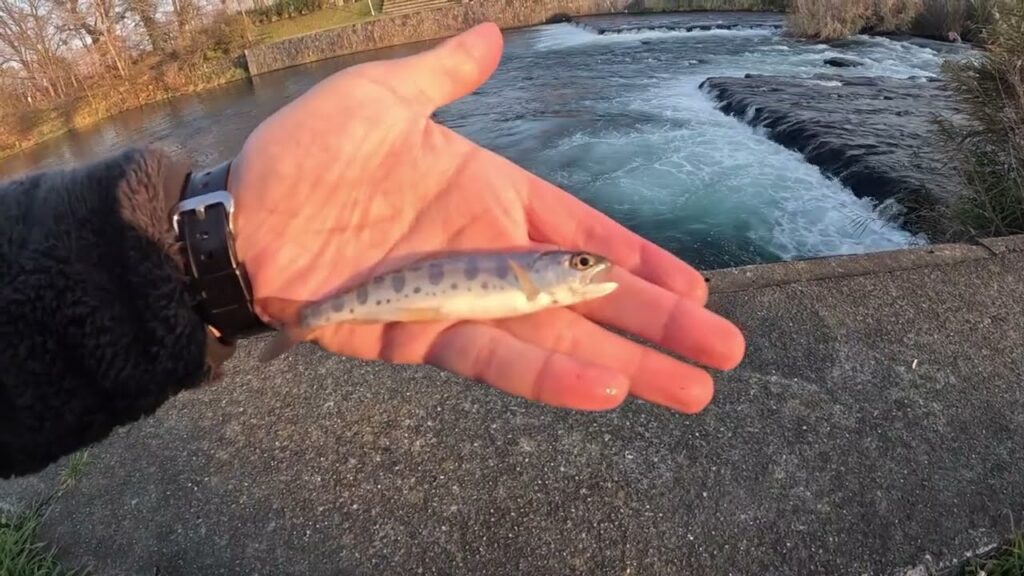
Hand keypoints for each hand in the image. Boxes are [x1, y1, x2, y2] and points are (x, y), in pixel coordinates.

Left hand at [229, 22, 744, 413]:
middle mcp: (489, 253)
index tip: (695, 286)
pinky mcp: (424, 339)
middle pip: (589, 294)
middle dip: (658, 322)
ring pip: (558, 337)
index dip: (639, 259)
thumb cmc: (306, 153)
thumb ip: (442, 76)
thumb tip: (491, 34)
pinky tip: (605, 390)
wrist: (237, 217)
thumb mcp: (379, 97)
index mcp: (490, 194)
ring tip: (689, 392)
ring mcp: (462, 300)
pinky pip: (496, 359)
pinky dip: (547, 377)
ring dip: (626, 364)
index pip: (583, 232)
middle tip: (724, 353)